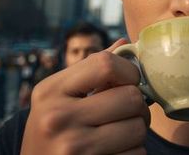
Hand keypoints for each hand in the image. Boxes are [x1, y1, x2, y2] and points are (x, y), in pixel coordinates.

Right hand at [21, 39, 149, 154]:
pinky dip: (133, 153)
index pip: (106, 64)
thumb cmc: (52, 130)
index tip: (129, 81)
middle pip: (130, 98)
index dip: (129, 70)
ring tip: (118, 134)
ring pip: (138, 128)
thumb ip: (91, 71)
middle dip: (137, 106)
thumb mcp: (58, 97)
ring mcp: (73, 148)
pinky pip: (137, 154)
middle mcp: (58, 119)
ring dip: (137, 132)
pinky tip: (114, 152)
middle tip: (127, 113)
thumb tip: (125, 44)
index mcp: (50, 91)